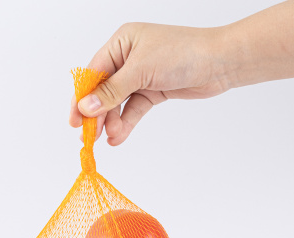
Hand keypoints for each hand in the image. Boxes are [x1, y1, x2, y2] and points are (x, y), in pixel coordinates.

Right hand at [68, 22, 229, 145]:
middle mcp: (128, 58)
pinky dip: (126, 123)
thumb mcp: (141, 71)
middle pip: (104, 91)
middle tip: (88, 137)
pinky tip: (118, 137)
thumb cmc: (182, 54)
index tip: (75, 120)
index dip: (82, 97)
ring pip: (118, 103)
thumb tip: (86, 107)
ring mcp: (140, 76)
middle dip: (97, 115)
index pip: (93, 73)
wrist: (219, 63)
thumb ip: (112, 91)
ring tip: (109, 138)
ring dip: (112, 122)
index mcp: (121, 43)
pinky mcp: (152, 91)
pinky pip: (133, 110)